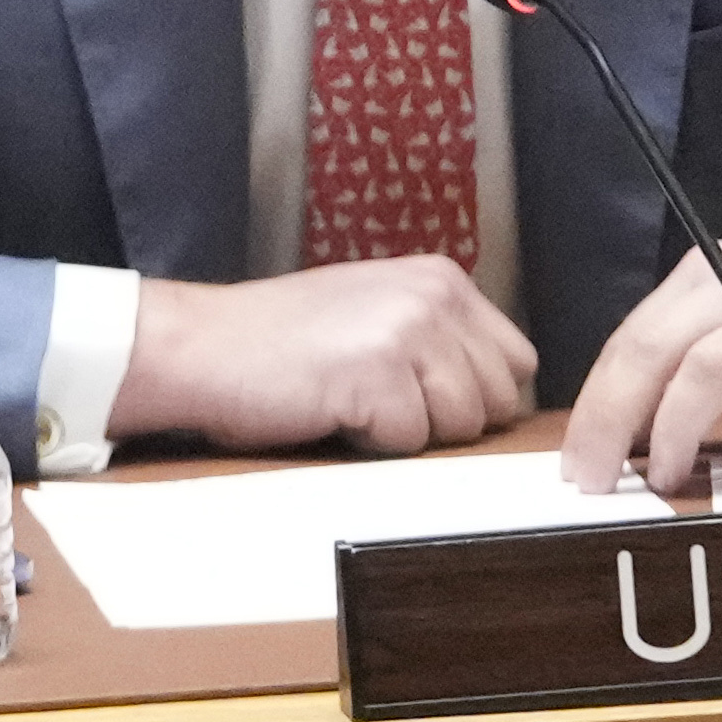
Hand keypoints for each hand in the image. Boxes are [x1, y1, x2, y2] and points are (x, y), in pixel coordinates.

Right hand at [109, 259, 538, 455]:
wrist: (204, 345)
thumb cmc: (284, 343)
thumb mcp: (379, 314)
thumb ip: (441, 338)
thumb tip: (499, 398)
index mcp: (442, 278)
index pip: (516, 361)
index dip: (474, 395)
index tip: (421, 397)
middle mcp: (434, 296)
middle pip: (497, 399)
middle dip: (448, 419)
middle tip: (381, 401)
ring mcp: (408, 331)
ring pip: (460, 425)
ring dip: (410, 432)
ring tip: (354, 402)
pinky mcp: (378, 372)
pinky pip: (410, 441)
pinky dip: (373, 442)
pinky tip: (334, 412)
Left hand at [561, 224, 721, 495]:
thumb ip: (700, 343)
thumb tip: (634, 417)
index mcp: (716, 274)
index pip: (633, 336)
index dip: (596, 403)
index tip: (577, 460)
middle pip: (655, 349)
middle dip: (611, 420)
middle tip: (594, 480)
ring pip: (710, 367)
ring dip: (675, 429)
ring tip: (666, 477)